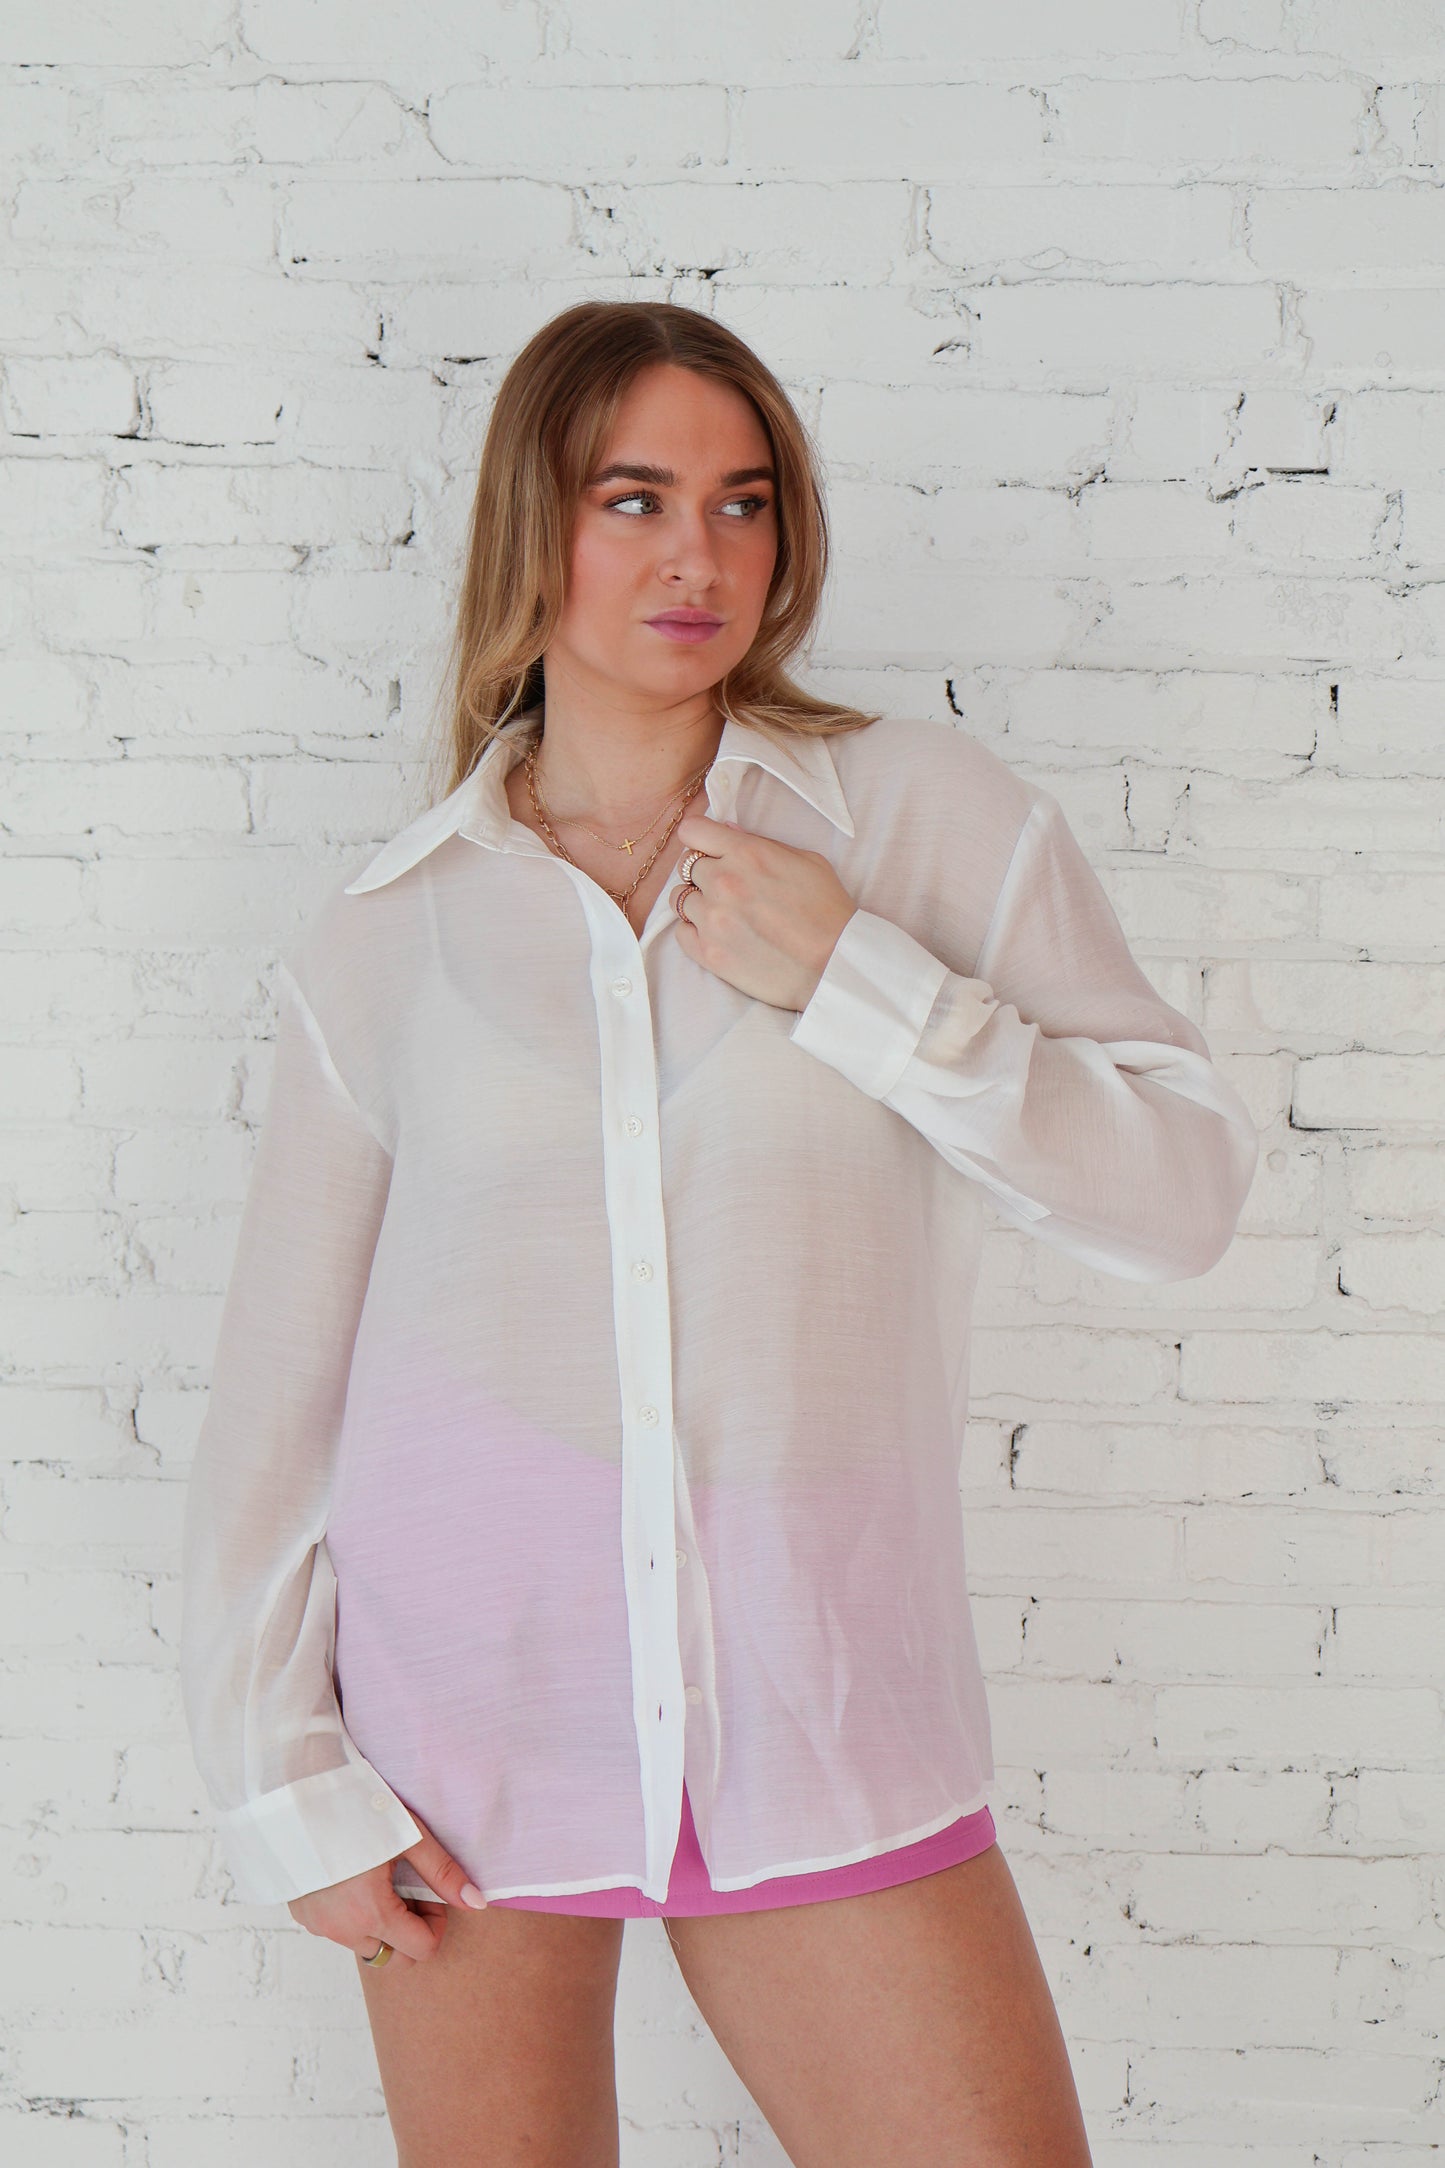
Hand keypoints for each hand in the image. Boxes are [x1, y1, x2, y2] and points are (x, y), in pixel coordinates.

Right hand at [287, 1807, 487, 1971]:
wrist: (294, 1793)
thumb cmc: (354, 1808)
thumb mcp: (407, 1834)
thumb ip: (443, 1873)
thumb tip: (477, 1904)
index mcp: (372, 1913)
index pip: (422, 1951)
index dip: (435, 1922)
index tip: (427, 1891)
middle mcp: (343, 1930)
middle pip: (394, 1957)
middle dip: (409, 1931)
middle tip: (406, 1887)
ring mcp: (319, 1926)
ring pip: (366, 1945)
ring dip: (381, 1924)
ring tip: (378, 1879)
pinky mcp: (302, 1915)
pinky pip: (338, 1931)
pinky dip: (353, 1916)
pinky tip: (353, 1877)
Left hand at [670, 811, 855, 1010]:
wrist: (835, 965)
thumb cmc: (828, 911)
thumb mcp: (806, 861)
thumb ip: (761, 843)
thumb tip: (728, 832)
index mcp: (746, 854)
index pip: (692, 830)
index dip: (699, 838)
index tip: (710, 848)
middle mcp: (723, 882)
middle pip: (686, 865)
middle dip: (705, 872)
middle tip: (728, 887)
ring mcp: (713, 920)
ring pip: (681, 899)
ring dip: (699, 903)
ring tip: (726, 914)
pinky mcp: (709, 953)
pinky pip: (681, 933)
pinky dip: (694, 931)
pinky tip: (718, 934)